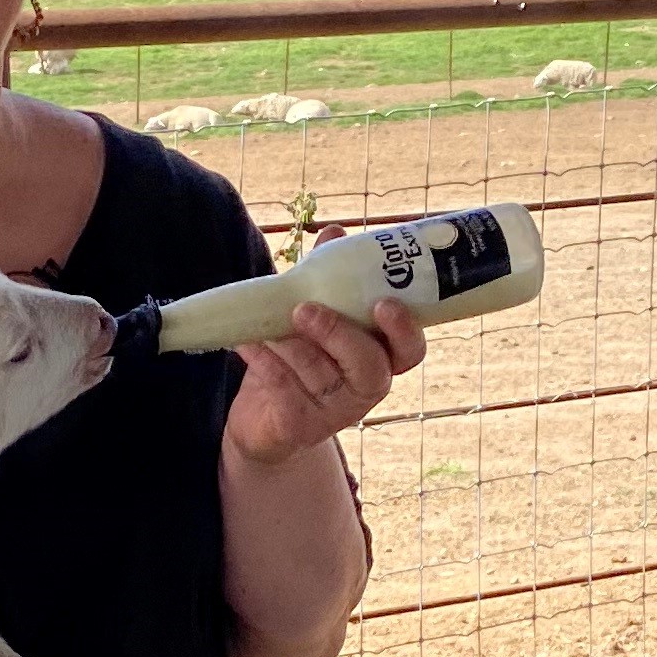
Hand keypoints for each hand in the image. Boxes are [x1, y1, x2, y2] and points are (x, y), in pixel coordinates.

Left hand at [223, 295, 423, 470]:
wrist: (263, 420)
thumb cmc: (298, 360)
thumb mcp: (314, 317)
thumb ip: (328, 279)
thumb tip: (335, 232)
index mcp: (380, 358)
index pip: (409, 350)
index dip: (404, 329)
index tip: (383, 303)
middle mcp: (364, 387)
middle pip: (370, 367)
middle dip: (340, 334)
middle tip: (306, 310)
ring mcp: (333, 411)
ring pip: (320, 375)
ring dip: (292, 342)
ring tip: (267, 322)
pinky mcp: (298, 424)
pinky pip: (284, 388)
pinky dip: (263, 360)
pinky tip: (246, 342)